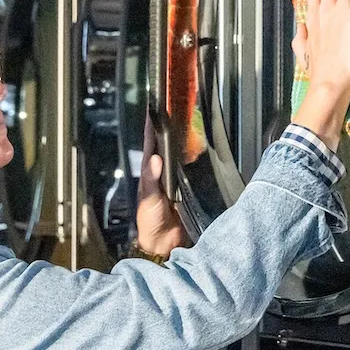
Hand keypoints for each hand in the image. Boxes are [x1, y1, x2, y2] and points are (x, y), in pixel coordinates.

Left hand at [133, 116, 188, 257]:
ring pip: (179, 155)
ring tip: (192, 123)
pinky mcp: (187, 188)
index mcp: (149, 171)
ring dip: (184, 141)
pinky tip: (201, 150)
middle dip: (171, 128)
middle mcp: (161, 172)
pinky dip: (195, 159)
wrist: (164, 243)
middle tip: (179, 109)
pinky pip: (191, 169)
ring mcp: (174, 179)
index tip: (156, 106)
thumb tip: (156, 159)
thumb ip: (151, 180)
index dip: (152, 125)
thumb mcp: (148, 199)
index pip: (150, 143)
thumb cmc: (150, 221)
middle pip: (166, 145)